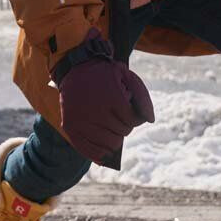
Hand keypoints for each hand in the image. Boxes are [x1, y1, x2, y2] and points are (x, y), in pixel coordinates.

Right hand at [53, 28, 154, 165]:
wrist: (75, 66)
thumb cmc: (105, 74)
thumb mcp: (127, 76)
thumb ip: (142, 97)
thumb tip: (150, 120)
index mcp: (112, 98)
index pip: (132, 121)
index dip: (134, 117)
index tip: (129, 111)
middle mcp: (95, 111)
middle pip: (121, 134)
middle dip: (124, 127)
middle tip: (118, 118)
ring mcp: (81, 120)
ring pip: (108, 145)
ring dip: (114, 140)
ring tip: (112, 131)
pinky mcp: (70, 127)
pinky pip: (88, 150)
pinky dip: (99, 154)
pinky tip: (104, 152)